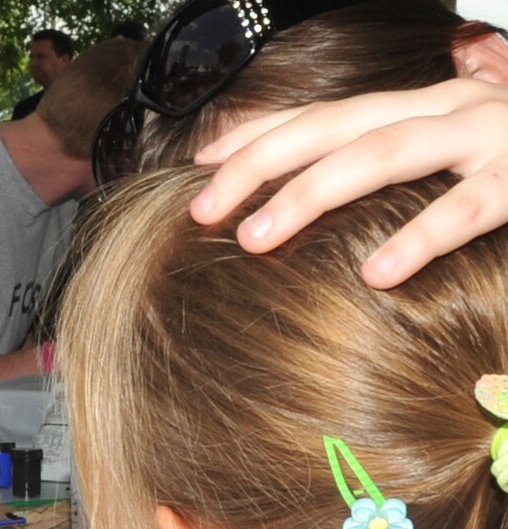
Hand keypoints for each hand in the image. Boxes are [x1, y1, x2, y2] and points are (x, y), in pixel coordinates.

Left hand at [191, 78, 507, 287]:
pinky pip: (471, 206)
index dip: (262, 135)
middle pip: (337, 125)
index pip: (329, 113)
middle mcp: (456, 108)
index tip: (200, 166)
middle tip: (201, 210)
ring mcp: (496, 136)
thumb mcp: (470, 156)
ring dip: (311, 191)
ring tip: (256, 237)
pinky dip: (420, 236)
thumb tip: (341, 212)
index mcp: (434, 106)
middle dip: (261, 164)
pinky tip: (377, 272)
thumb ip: (409, 168)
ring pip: (385, 151)